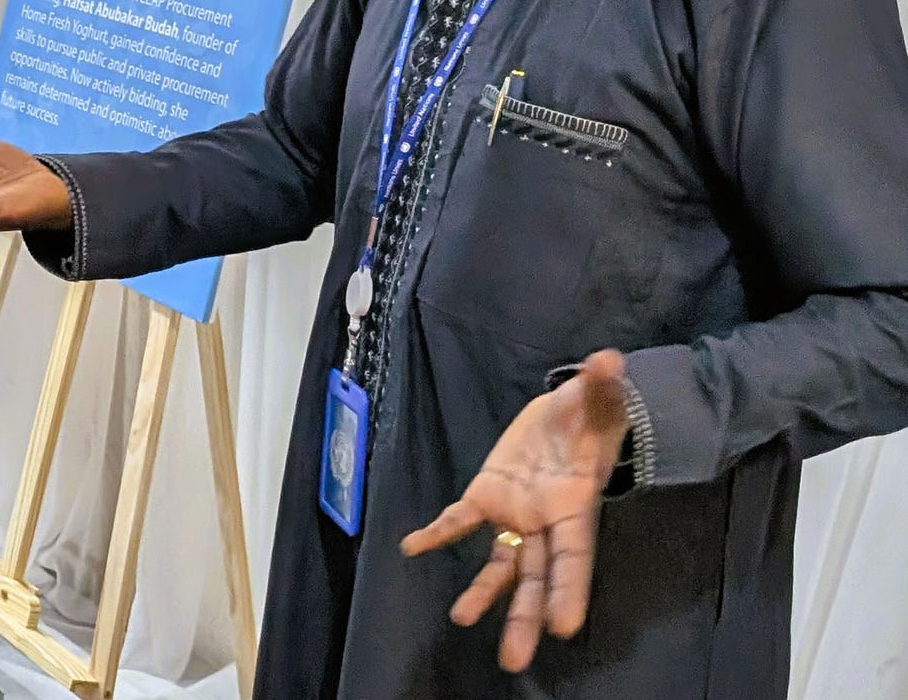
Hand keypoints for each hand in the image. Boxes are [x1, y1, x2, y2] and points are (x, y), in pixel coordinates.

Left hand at [400, 349, 631, 672]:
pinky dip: (437, 533)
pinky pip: (461, 520)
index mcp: (575, 506)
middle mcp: (545, 521)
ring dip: (483, 593)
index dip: (569, 589)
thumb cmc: (593, 412)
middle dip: (525, 617)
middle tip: (515, 660)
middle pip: (536, 576)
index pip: (575, 556)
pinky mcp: (489, 496)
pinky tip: (412, 547)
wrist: (572, 411)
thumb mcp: (599, 395)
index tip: (563, 627)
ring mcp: (516, 514)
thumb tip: (611, 362)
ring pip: (502, 564)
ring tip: (461, 620)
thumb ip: (604, 384)